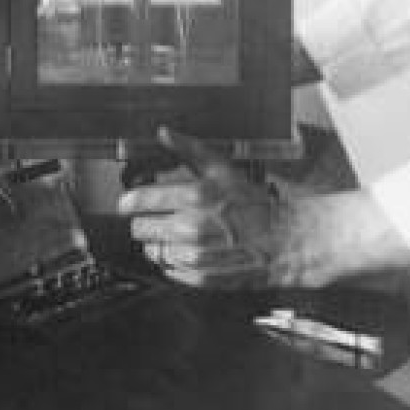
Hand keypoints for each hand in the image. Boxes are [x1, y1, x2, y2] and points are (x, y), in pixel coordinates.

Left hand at [118, 127, 289, 288]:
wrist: (282, 238)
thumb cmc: (252, 202)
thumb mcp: (222, 167)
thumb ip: (188, 148)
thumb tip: (164, 132)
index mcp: (194, 195)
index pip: (139, 201)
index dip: (129, 201)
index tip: (127, 203)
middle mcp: (192, 227)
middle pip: (140, 229)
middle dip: (144, 221)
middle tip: (155, 218)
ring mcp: (196, 255)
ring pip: (152, 252)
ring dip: (157, 243)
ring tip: (173, 235)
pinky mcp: (201, 277)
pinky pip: (169, 271)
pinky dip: (172, 262)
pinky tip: (185, 251)